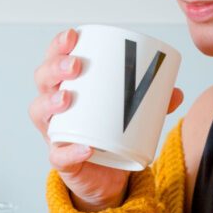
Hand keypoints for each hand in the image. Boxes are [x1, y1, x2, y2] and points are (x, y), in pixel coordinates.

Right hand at [29, 28, 183, 211]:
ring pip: (38, 112)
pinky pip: (58, 156)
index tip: (73, 36)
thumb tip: (175, 92)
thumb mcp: (130, 114)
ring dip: (50, 102)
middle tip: (75, 66)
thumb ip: (152, 103)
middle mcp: (53, 107)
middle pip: (42, 80)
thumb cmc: (110, 136)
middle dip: (54, 68)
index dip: (58, 46)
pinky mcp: (61, 160)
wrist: (105, 177)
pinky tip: (85, 147)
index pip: (54, 59)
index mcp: (67, 87)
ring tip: (67, 98)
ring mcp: (54, 133)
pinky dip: (70, 152)